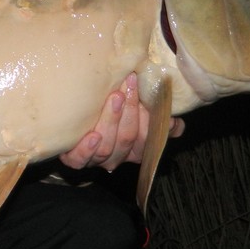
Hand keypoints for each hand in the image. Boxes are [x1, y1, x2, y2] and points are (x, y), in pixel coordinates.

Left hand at [59, 72, 184, 170]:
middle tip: (127, 88)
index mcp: (135, 148)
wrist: (73, 118)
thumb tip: (176, 123)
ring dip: (111, 120)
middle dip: (130, 112)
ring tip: (114, 98)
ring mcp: (96, 159)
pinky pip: (80, 160)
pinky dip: (87, 149)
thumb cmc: (110, 110)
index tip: (151, 98)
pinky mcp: (75, 159)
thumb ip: (156, 115)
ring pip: (106, 147)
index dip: (150, 121)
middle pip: (127, 139)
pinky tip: (92, 135)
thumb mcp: (135, 111)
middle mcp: (117, 156)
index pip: (147, 139)